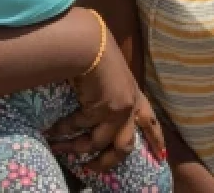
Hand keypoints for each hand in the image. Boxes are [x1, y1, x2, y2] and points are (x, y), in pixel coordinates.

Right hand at [47, 37, 166, 171]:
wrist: (91, 45)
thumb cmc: (99, 51)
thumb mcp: (112, 73)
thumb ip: (111, 88)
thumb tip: (98, 99)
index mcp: (135, 96)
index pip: (151, 122)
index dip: (156, 140)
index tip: (161, 156)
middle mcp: (130, 107)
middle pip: (125, 147)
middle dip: (108, 162)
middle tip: (93, 168)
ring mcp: (117, 111)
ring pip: (97, 143)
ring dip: (77, 147)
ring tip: (61, 148)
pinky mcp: (101, 111)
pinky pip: (79, 128)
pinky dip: (63, 130)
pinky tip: (52, 131)